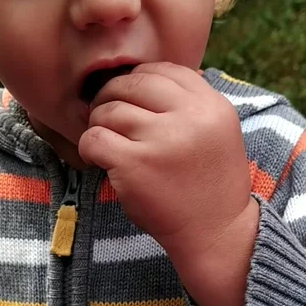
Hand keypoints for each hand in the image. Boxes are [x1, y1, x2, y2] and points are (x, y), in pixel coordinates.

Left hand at [78, 62, 252, 258]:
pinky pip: (94, 138)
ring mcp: (161, 139)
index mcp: (212, 106)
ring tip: (107, 144)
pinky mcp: (135, 164)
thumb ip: (190, 105)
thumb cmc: (210, 187)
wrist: (217, 235)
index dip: (139, 80)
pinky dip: (88, 147)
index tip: (130, 99)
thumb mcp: (217, 134)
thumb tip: (144, 77)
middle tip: (106, 118)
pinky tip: (97, 160)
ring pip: (109, 110)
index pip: (164, 70)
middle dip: (111, 97)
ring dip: (99, 125)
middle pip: (132, 84)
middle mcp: (191, 117)